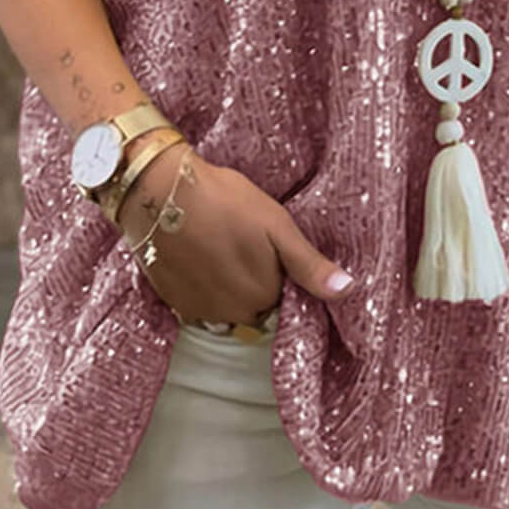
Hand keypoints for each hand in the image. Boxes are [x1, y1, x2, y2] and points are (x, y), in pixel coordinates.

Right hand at [115, 143, 356, 326]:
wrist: (161, 193)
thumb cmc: (226, 201)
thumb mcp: (277, 225)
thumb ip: (309, 265)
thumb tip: (347, 291)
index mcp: (264, 296)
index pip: (283, 297)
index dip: (279, 271)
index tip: (269, 248)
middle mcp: (234, 315)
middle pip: (256, 305)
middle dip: (255, 281)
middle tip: (244, 242)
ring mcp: (201, 312)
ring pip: (228, 306)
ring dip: (229, 286)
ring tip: (220, 245)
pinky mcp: (174, 303)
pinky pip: (200, 304)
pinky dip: (203, 285)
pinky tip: (199, 255)